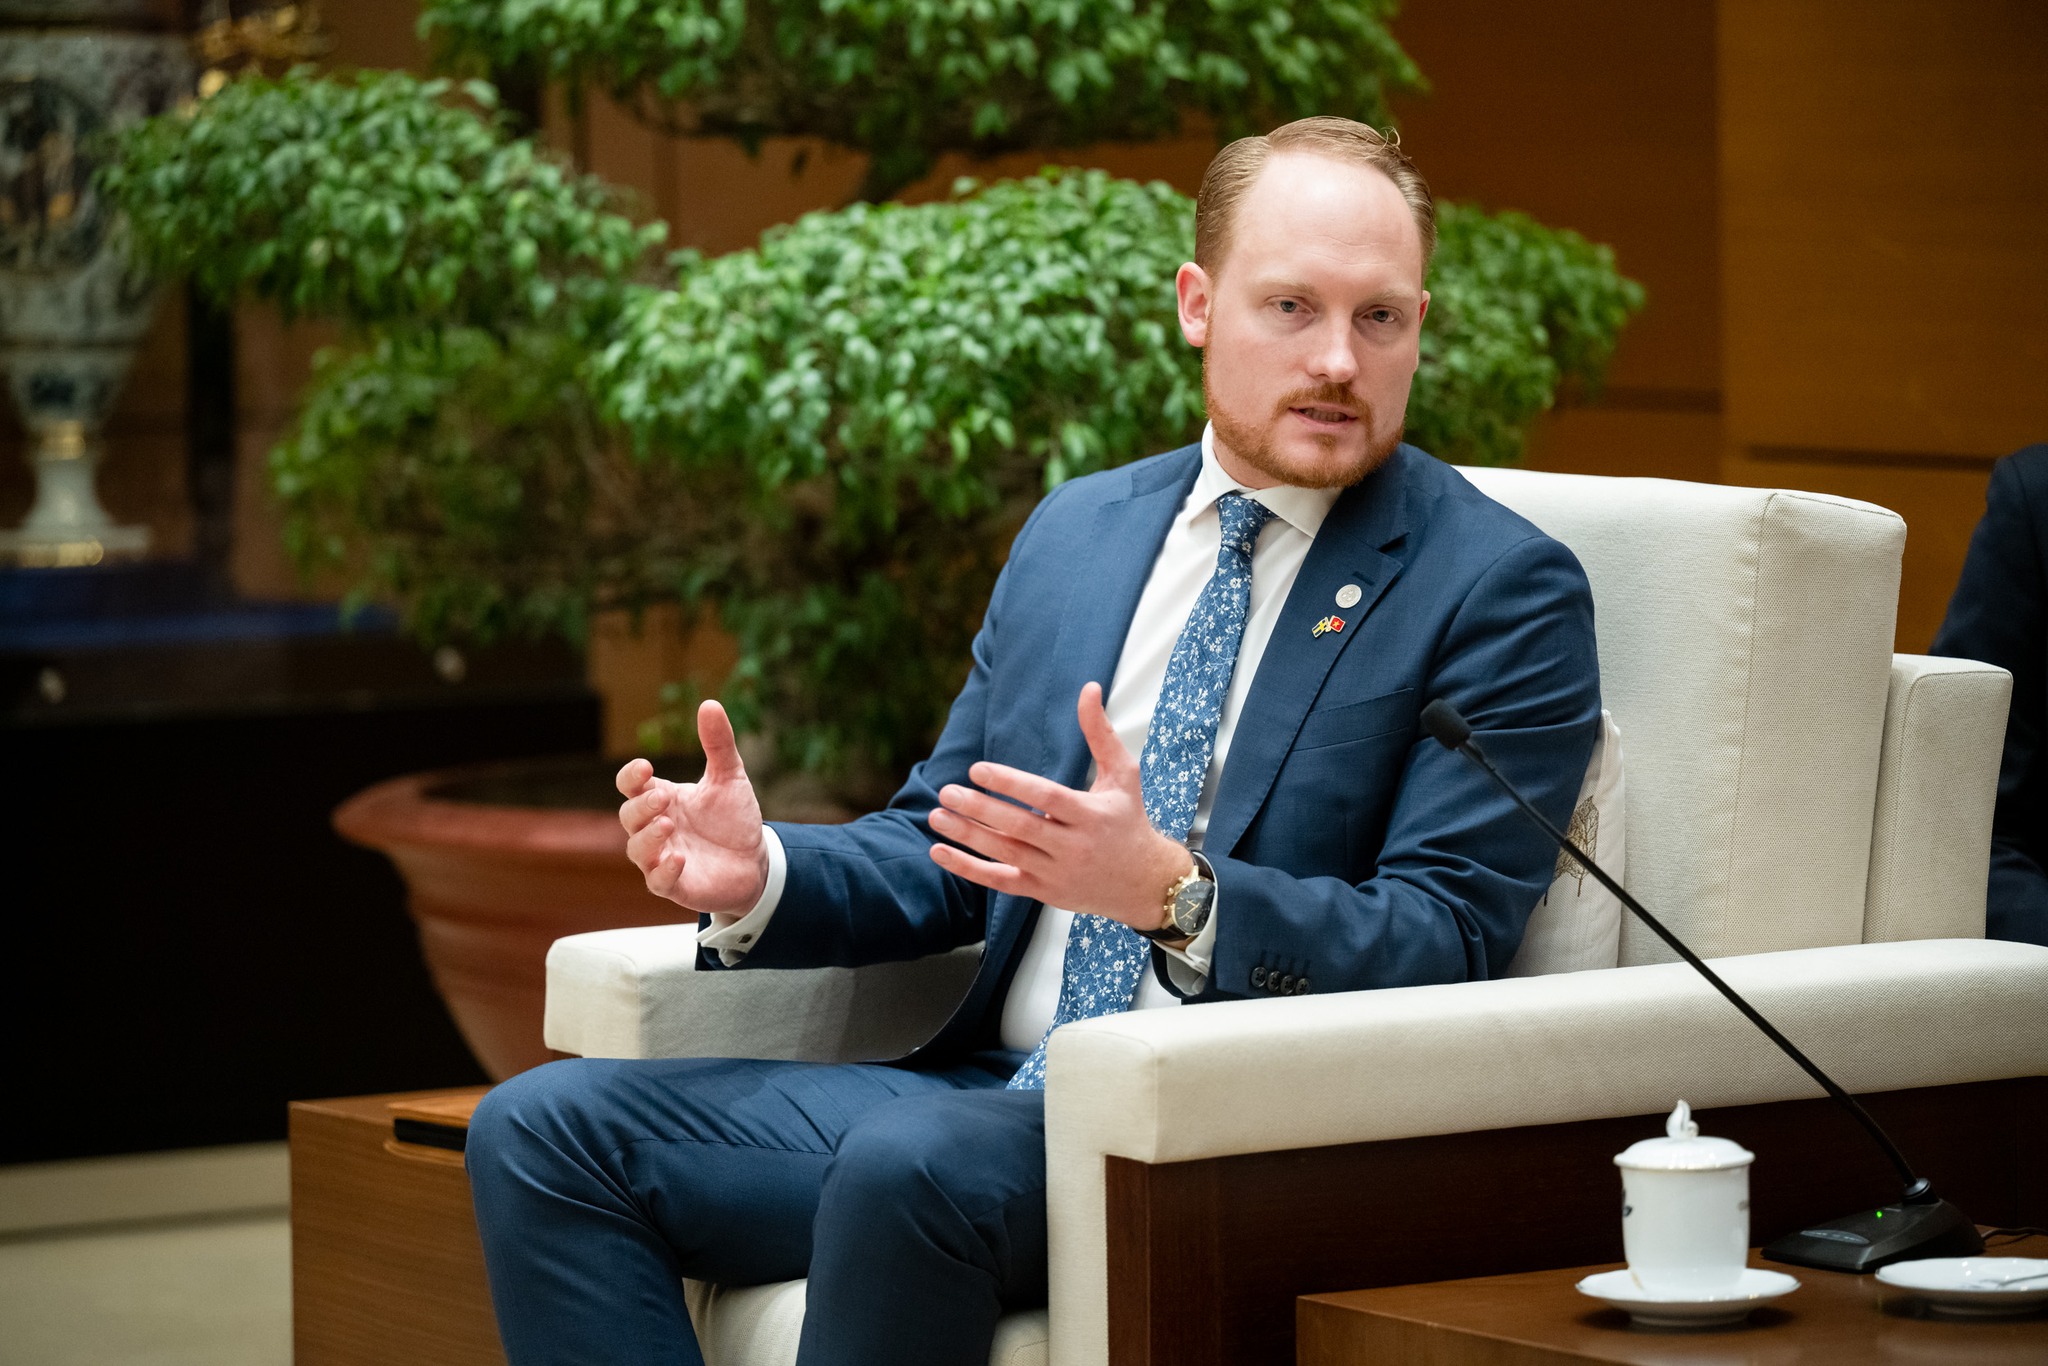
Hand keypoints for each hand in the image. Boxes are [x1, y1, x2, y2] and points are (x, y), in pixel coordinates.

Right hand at [616, 700, 769, 915]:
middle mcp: (656, 828)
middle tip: (664, 799)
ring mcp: (662, 857)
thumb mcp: (730, 778)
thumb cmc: (734, 819)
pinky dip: (664, 870)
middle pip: (629, 816)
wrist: (757, 862)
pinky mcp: (675, 885)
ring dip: (648, 838)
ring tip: (667, 825)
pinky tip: (678, 859)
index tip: (646, 768)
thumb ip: (718, 744)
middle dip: (642, 806)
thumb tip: (709, 704)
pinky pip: (658, 881)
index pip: (631, 786)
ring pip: (637, 850)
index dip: (631, 777)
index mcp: (662, 799)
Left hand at [928, 682, 1192, 929]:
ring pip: (1005, 854)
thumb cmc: (1130, 820)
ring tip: (937, 815)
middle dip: (980, 809)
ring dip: (967, 836)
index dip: (1009, 784)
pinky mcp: (1043, 892)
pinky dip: (968, 869)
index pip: (1044, 797)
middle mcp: (1073, 846)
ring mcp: (1056, 873)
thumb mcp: (1123, 774)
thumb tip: (1088, 687)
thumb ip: (1100, 733)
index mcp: (1090, 815)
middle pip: (1019, 827)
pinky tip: (939, 851)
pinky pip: (1000, 881)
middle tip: (947, 791)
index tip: (976, 769)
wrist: (1145, 883)